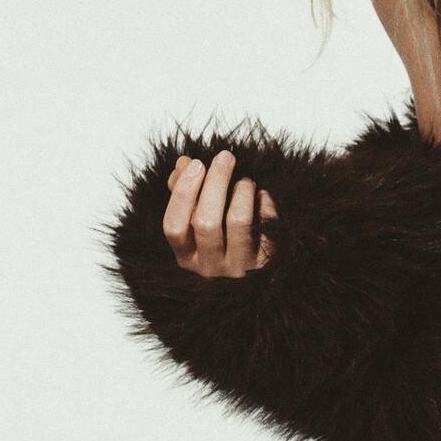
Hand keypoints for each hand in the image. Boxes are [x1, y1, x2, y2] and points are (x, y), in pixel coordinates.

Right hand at [164, 148, 277, 276]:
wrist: (262, 284)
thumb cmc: (223, 244)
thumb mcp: (198, 225)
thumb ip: (186, 194)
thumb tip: (183, 163)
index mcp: (187, 257)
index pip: (174, 227)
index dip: (182, 193)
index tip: (195, 164)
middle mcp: (210, 267)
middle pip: (206, 222)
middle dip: (215, 183)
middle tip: (225, 157)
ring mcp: (239, 269)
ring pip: (238, 223)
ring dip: (241, 192)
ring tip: (246, 181)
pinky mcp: (267, 265)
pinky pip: (267, 229)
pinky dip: (266, 206)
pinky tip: (263, 197)